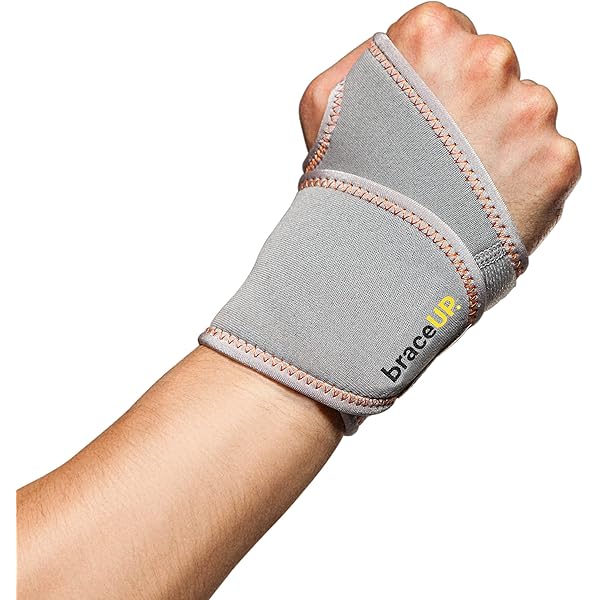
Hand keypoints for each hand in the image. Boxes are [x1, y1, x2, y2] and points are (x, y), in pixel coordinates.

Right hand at [299, 2, 580, 252]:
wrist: (380, 264)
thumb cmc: (348, 188)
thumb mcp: (321, 106)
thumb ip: (359, 63)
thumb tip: (388, 55)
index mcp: (431, 35)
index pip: (449, 37)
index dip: (433, 79)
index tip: (420, 114)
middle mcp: (489, 60)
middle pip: (491, 71)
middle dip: (468, 107)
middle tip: (436, 158)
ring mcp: (530, 111)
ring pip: (523, 115)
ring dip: (498, 144)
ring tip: (456, 189)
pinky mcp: (556, 161)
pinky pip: (546, 159)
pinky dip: (522, 182)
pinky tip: (481, 205)